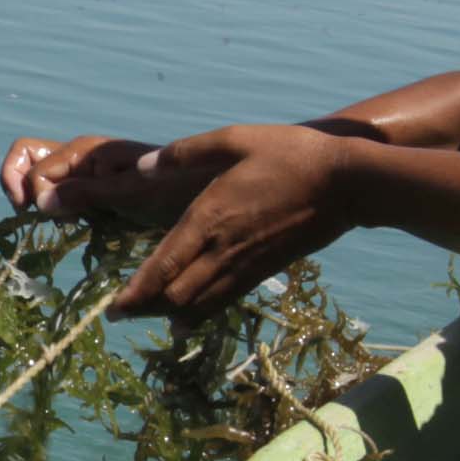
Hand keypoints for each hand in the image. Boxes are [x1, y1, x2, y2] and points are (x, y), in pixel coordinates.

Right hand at [0, 134, 208, 221]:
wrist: (203, 198)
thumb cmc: (172, 190)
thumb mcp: (128, 192)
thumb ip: (84, 193)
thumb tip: (39, 201)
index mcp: (84, 152)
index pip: (31, 163)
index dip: (28, 188)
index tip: (43, 213)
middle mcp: (78, 159)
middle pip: (26, 159)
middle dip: (19, 185)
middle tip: (35, 215)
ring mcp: (83, 176)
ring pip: (39, 180)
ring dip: (38, 200)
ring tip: (60, 222)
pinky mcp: (91, 195)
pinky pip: (57, 197)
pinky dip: (54, 211)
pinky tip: (73, 225)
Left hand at [109, 123, 359, 321]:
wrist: (345, 183)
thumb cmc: (289, 154)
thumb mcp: (234, 139)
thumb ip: (184, 153)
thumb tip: (142, 167)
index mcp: (209, 216)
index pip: (164, 266)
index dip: (137, 292)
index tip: (114, 308)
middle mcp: (223, 249)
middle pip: (175, 295)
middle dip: (144, 308)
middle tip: (119, 315)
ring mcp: (245, 264)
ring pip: (199, 305)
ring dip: (168, 315)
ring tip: (146, 317)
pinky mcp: (263, 271)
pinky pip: (224, 301)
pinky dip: (200, 315)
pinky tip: (185, 321)